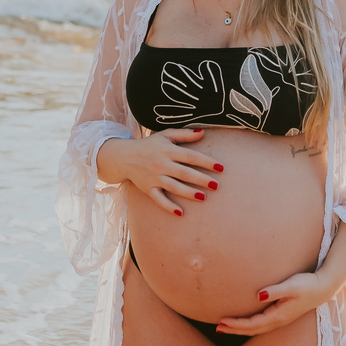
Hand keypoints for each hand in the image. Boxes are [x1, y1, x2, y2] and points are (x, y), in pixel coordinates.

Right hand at [98, 128, 223, 216]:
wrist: (124, 156)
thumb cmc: (150, 145)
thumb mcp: (165, 135)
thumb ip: (184, 134)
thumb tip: (203, 132)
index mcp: (168, 150)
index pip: (190, 156)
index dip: (206, 162)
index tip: (221, 167)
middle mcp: (162, 164)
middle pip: (185, 173)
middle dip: (201, 180)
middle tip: (216, 185)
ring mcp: (154, 178)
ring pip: (174, 187)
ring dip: (189, 193)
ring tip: (203, 197)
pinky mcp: (148, 189)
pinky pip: (159, 199)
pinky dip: (169, 206)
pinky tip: (180, 213)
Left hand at [216, 270, 327, 335]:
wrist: (324, 288)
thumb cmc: (308, 284)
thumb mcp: (292, 286)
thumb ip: (275, 291)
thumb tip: (258, 295)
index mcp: (279, 315)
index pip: (253, 324)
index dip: (236, 324)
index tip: (221, 322)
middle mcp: (279, 321)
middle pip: (252, 329)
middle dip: (234, 329)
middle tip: (217, 327)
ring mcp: (281, 319)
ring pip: (256, 328)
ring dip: (240, 328)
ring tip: (225, 326)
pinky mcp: (282, 315)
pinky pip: (261, 324)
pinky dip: (250, 325)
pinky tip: (244, 322)